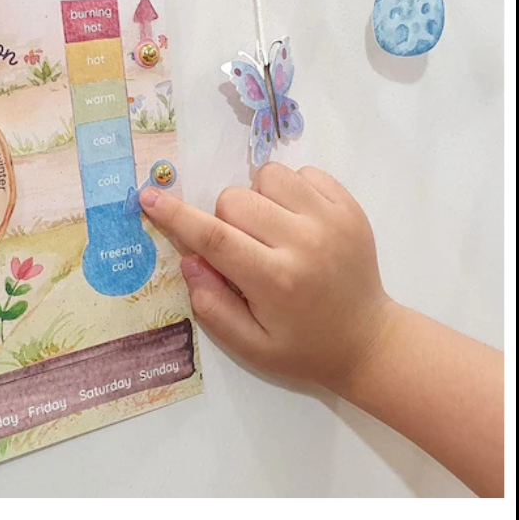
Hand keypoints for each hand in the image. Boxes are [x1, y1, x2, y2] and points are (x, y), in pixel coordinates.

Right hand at [140, 164, 393, 389]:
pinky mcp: (350, 207)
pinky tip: (296, 221)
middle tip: (242, 248)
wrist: (369, 341)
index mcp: (275, 280)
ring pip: (267, 176)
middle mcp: (304, 243)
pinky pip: (303, 172)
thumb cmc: (302, 347)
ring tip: (271, 230)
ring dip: (258, 199)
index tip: (149, 197)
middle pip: (235, 200)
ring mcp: (332, 220)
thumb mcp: (250, 345)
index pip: (213, 237)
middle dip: (224, 219)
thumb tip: (189, 259)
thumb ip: (212, 305)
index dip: (176, 215)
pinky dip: (290, 190)